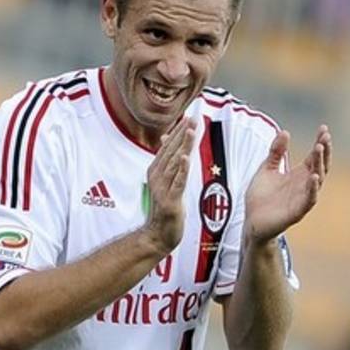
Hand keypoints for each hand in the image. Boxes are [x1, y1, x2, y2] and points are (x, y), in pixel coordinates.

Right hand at [143, 117, 197, 254]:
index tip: (189, 117)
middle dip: (183, 134)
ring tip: (190, 131)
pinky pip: (177, 182)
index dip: (179, 131)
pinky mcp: (170, 200)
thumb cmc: (164, 205)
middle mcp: (157, 176)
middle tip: (193, 118)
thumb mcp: (165, 179)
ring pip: (175, 163)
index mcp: (156, 169)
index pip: (168, 146)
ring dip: (183, 146)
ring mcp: (163, 187)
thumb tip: (166, 137)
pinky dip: (181, 170)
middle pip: (171, 151)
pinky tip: (185, 158)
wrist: (159, 233)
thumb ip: (166, 159)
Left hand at [244, 125, 331, 244]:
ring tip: (319, 149)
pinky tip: (314, 176)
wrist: (251, 221)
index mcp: (299, 174)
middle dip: (324, 151)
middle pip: (320, 165)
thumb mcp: (267, 169)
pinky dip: (313, 189)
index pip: (314, 156)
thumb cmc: (260, 197)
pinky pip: (309, 200)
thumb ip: (275, 152)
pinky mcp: (297, 212)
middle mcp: (304, 185)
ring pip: (318, 180)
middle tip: (325, 137)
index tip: (324, 128)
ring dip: (320, 164)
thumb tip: (285, 132)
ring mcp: (302, 198)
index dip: (320, 143)